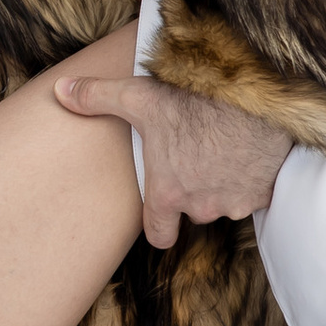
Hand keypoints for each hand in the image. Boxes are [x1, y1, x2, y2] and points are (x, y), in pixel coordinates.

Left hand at [52, 70, 291, 249]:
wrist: (258, 95)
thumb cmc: (196, 98)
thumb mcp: (140, 95)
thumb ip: (96, 97)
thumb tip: (59, 91)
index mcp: (168, 192)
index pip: (159, 235)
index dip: (159, 225)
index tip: (162, 209)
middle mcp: (201, 205)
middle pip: (193, 212)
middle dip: (194, 191)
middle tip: (194, 157)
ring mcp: (236, 201)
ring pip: (225, 202)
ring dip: (224, 183)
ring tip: (222, 149)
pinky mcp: (265, 193)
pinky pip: (256, 193)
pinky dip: (253, 177)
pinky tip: (247, 150)